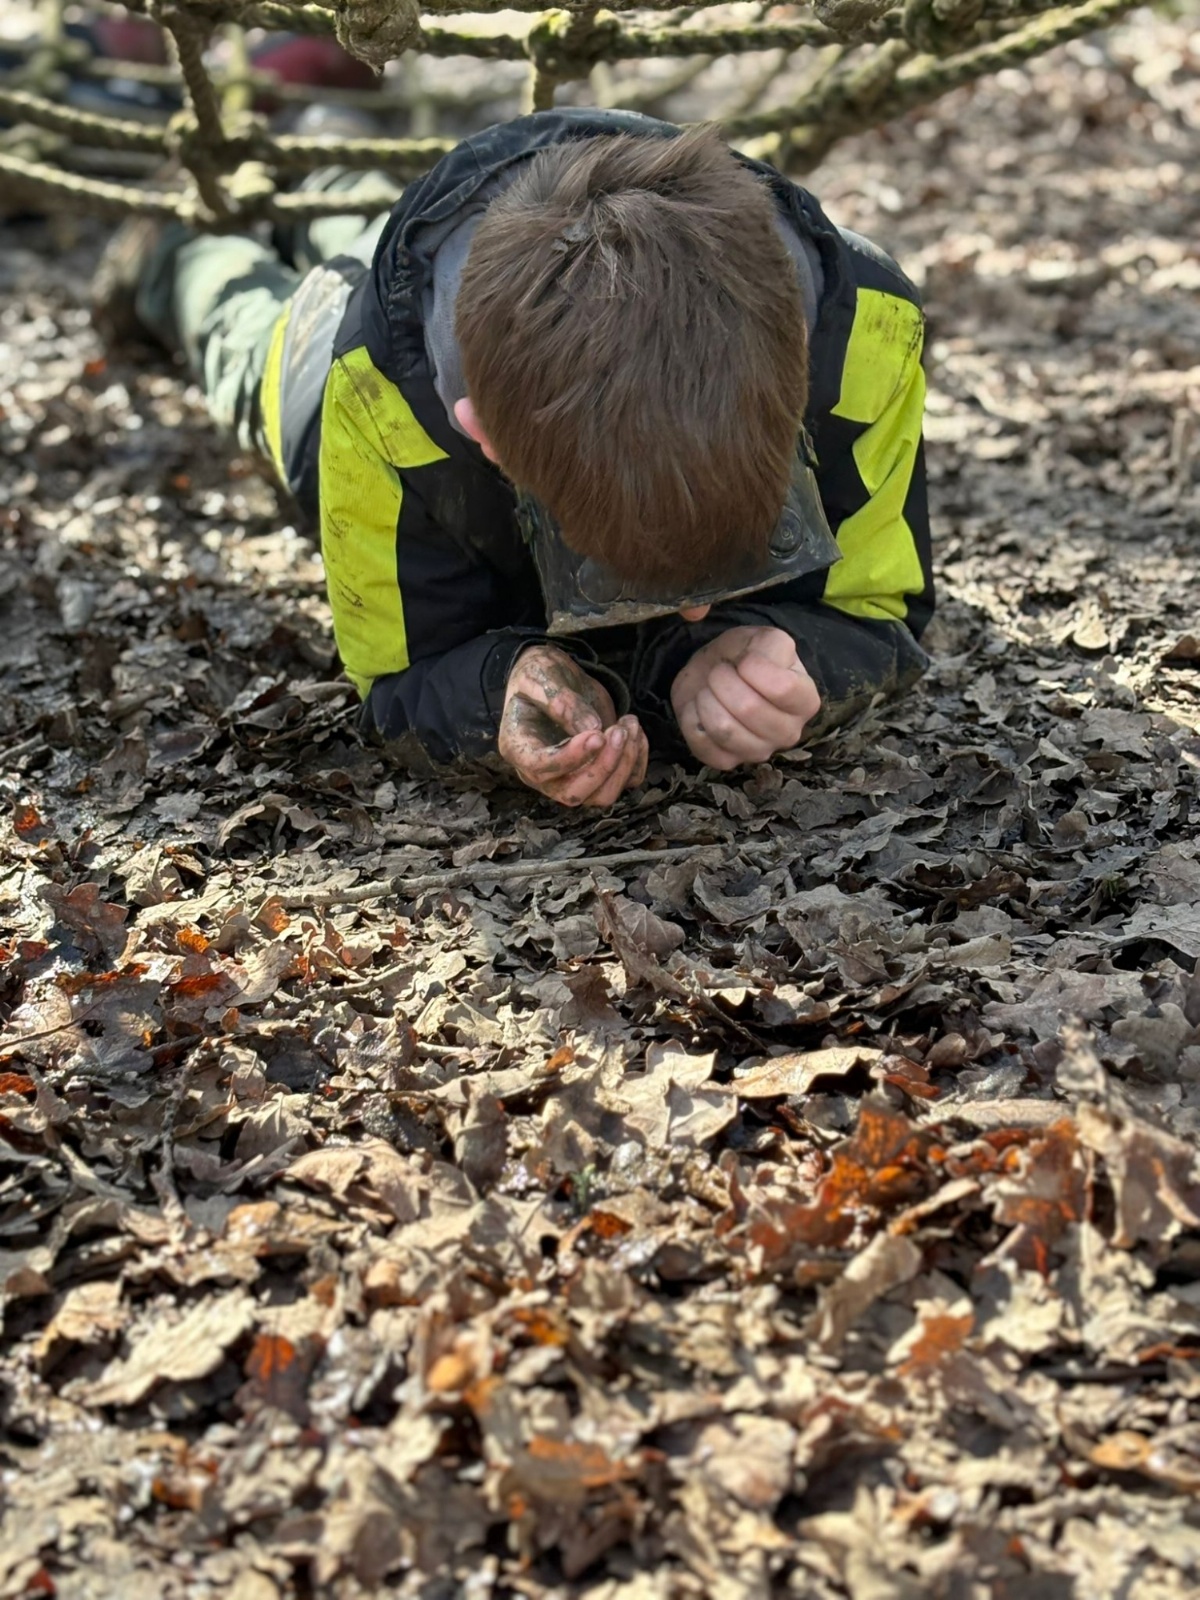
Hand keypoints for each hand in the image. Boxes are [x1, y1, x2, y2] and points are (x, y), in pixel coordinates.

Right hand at [499, 644, 647, 807]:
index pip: (540, 769)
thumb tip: (591, 727)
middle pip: (574, 795)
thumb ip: (560, 700)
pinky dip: (637, 759)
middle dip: (603, 767)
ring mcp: (572, 776)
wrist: (557, 678)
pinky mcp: (600, 771)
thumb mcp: (540, 674)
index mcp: (519, 748)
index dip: (570, 758)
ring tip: (629, 724)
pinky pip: (625, 781)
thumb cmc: (540, 675)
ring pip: (602, 795)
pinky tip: (634, 730)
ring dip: (624, 763)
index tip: (597, 734)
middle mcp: (544, 773)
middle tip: (618, 730)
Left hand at [670, 626, 819, 770]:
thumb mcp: (765, 639)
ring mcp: (759, 752)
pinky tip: (700, 709)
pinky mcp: (728, 763)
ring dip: (706, 699)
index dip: (754, 668)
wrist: (713, 672)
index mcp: (805, 701)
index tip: (745, 660)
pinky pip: (703, 745)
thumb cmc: (744, 657)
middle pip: (748, 708)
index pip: (783, 689)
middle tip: (720, 672)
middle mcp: (788, 733)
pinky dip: (692, 719)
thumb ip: (771, 646)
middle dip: (723, 680)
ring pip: (724, 729)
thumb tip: (752, 665)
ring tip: (709, 689)